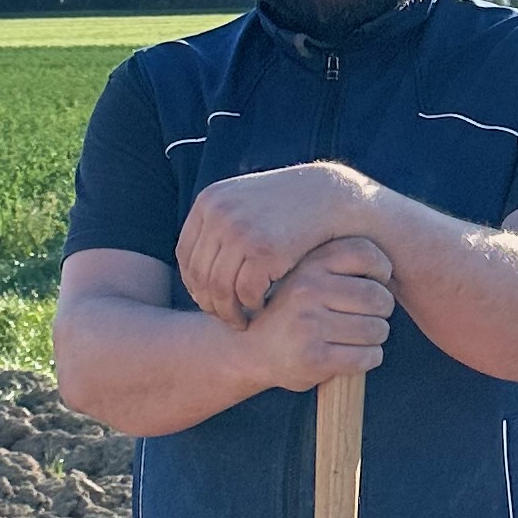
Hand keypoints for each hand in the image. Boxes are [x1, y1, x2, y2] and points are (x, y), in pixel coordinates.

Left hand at [176, 160, 381, 322]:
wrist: (332, 196)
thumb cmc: (290, 206)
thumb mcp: (247, 203)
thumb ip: (221, 225)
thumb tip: (194, 267)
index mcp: (210, 201)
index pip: (186, 254)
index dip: (194, 283)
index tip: (209, 299)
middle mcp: (219, 214)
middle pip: (199, 274)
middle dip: (209, 303)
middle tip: (225, 317)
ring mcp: (240, 231)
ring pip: (219, 288)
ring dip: (229, 312)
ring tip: (241, 321)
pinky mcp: (264, 251)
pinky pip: (245, 292)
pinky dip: (252, 306)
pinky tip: (263, 308)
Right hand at [240, 237, 392, 392]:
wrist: (250, 349)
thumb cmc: (293, 310)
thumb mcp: (307, 275)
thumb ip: (339, 264)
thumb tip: (391, 268)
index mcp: (310, 264)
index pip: (367, 254)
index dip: (381, 271)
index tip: (373, 284)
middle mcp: (308, 290)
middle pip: (379, 298)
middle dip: (381, 312)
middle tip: (367, 317)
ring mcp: (310, 325)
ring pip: (377, 330)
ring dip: (375, 338)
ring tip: (356, 337)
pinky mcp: (314, 358)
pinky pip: (367, 357)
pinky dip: (368, 358)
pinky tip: (353, 356)